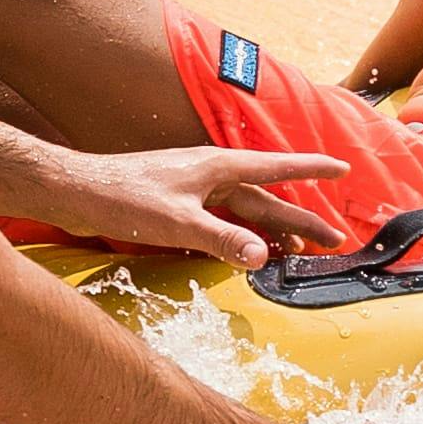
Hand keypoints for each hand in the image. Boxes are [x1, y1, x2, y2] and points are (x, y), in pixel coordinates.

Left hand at [8, 145, 352, 268]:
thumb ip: (222, 239)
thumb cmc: (125, 199)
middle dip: (301, 219)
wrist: (80, 192)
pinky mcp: (181, 202)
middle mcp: (213, 173)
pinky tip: (248, 249)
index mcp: (219, 167)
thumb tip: (263, 256)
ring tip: (299, 252)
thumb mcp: (178, 223)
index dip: (311, 169)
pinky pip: (225, 218)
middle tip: (333, 241)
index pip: (277, 167)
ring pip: (246, 210)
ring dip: (273, 230)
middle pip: (267, 198)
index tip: (342, 168)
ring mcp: (197, 187)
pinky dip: (244, 233)